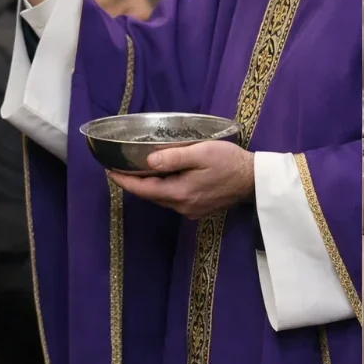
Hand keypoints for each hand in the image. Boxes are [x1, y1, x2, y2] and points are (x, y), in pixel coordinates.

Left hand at [107, 140, 254, 219]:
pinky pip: (174, 199)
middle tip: (123, 167)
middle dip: (135, 183)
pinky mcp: (199, 210)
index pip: (143, 189)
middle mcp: (181, 206)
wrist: (255, 181)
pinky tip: (167, 178)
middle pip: (151, 195)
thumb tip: (148, 162)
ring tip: (141, 170)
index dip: (124, 181)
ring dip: (151, 186)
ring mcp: (191, 210)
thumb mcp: (202, 153)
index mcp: (179, 192)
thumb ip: (174, 158)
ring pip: (163, 198)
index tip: (109, 171)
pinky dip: (165, 189)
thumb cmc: (229, 162)